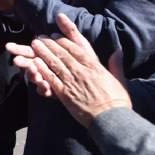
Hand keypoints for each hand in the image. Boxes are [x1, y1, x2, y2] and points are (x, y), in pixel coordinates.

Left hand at [6, 13, 130, 128]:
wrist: (112, 119)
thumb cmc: (117, 102)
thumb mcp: (119, 80)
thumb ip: (116, 64)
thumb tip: (119, 51)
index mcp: (95, 67)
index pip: (76, 49)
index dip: (63, 41)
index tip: (55, 36)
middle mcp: (82, 71)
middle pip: (63, 54)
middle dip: (50, 44)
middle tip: (40, 37)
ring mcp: (73, 82)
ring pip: (55, 63)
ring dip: (43, 52)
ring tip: (34, 44)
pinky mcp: (65, 94)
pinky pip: (51, 78)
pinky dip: (42, 69)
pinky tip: (35, 62)